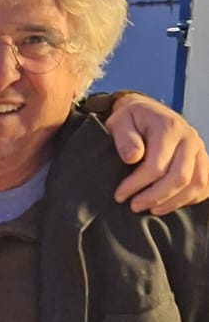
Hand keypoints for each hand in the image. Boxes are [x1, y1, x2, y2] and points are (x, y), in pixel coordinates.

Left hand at [106, 94, 208, 212]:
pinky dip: (191, 198)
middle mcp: (189, 138)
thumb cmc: (133, 119)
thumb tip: (132, 157)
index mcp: (169, 127)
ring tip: (152, 209)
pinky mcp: (202, 160)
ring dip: (173, 202)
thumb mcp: (120, 121)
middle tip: (135, 206)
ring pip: (196, 184)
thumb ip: (124, 138)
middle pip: (180, 178)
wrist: (148, 112)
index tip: (120, 195)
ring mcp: (199, 149)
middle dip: (155, 197)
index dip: (137, 184)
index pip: (157, 165)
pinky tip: (170, 203)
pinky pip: (205, 185)